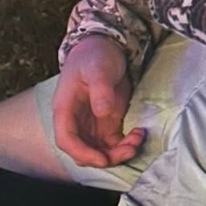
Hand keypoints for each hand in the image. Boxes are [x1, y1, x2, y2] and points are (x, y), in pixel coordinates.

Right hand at [52, 35, 143, 167]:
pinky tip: (139, 134)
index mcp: (66, 109)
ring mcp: (93, 124)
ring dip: (118, 153)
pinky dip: (126, 144)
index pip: (66, 139)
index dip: (82, 153)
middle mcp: (77, 121)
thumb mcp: (98, 68)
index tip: (102, 159)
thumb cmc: (95, 55)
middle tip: (128, 149)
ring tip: (137, 140)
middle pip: (84, 151)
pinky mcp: (108, 123)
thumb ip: (100, 89)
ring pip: (100, 151)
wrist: (105, 46)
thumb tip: (103, 111)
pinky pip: (114, 143)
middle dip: (105, 157)